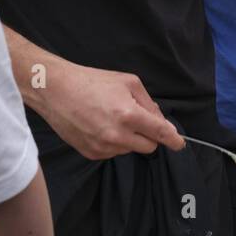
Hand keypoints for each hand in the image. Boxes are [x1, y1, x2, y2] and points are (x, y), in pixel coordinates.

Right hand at [34, 60, 184, 159]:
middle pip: (149, 147)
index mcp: (129, 115)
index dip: (173, 140)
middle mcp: (117, 135)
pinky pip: (113, 153)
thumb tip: (160, 121)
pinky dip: (113, 142)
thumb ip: (148, 103)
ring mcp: (103, 147)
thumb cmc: (92, 82)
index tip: (179, 143)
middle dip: (149, 135)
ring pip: (130, 150)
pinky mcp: (91, 153)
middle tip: (136, 119)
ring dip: (129, 139)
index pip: (160, 133)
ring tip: (112, 118)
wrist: (56, 90)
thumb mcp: (128, 82)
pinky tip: (100, 126)